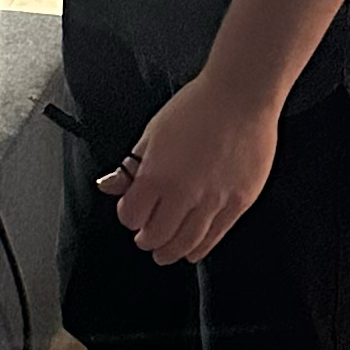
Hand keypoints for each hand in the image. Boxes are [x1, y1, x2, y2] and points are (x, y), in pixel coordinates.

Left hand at [102, 73, 278, 265]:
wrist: (241, 97)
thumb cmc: (197, 107)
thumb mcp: (153, 133)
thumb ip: (130, 167)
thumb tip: (108, 186)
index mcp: (156, 175)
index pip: (131, 217)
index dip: (128, 216)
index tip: (131, 212)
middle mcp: (184, 193)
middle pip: (158, 236)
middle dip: (147, 240)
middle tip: (146, 239)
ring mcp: (214, 200)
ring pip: (186, 243)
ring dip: (171, 252)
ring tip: (165, 252)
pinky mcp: (239, 202)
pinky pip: (216, 236)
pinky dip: (200, 248)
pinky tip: (193, 250)